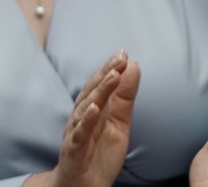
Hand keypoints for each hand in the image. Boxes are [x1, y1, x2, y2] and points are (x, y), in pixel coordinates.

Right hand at [41, 51, 139, 186]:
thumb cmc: (97, 155)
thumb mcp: (118, 125)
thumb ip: (124, 98)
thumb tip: (133, 66)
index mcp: (91, 110)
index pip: (100, 85)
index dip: (110, 69)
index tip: (123, 53)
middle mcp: (81, 118)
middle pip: (92, 92)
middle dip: (105, 73)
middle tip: (120, 57)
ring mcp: (75, 133)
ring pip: (85, 109)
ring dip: (99, 91)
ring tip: (113, 76)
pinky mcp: (73, 151)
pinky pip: (79, 135)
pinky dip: (86, 121)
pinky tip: (95, 109)